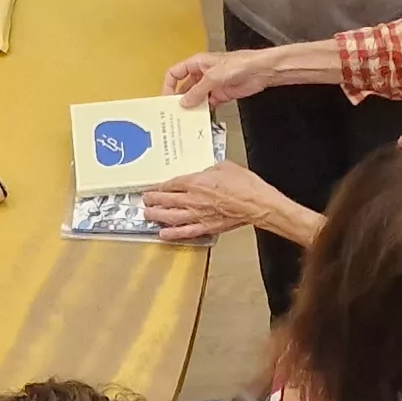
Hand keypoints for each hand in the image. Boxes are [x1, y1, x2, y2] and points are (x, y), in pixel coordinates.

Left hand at [139, 162, 290, 239]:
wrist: (257, 203)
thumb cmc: (244, 185)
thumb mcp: (224, 166)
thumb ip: (209, 169)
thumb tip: (204, 172)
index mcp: (195, 182)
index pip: (170, 184)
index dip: (158, 187)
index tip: (152, 188)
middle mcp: (192, 199)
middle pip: (165, 200)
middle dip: (152, 201)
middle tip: (145, 201)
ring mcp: (198, 215)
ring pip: (170, 217)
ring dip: (156, 216)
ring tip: (148, 215)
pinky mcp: (206, 227)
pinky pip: (184, 232)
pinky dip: (172, 234)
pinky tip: (163, 234)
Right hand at [164, 48, 282, 107]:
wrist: (260, 71)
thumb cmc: (240, 63)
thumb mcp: (214, 77)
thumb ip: (198, 91)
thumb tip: (185, 101)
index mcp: (197, 63)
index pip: (175, 73)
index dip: (169, 85)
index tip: (167, 98)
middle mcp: (202, 74)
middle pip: (185, 87)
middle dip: (180, 99)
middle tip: (175, 112)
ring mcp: (211, 85)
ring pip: (196, 97)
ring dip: (192, 106)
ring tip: (186, 118)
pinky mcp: (221, 94)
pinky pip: (208, 104)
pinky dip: (204, 111)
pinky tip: (201, 118)